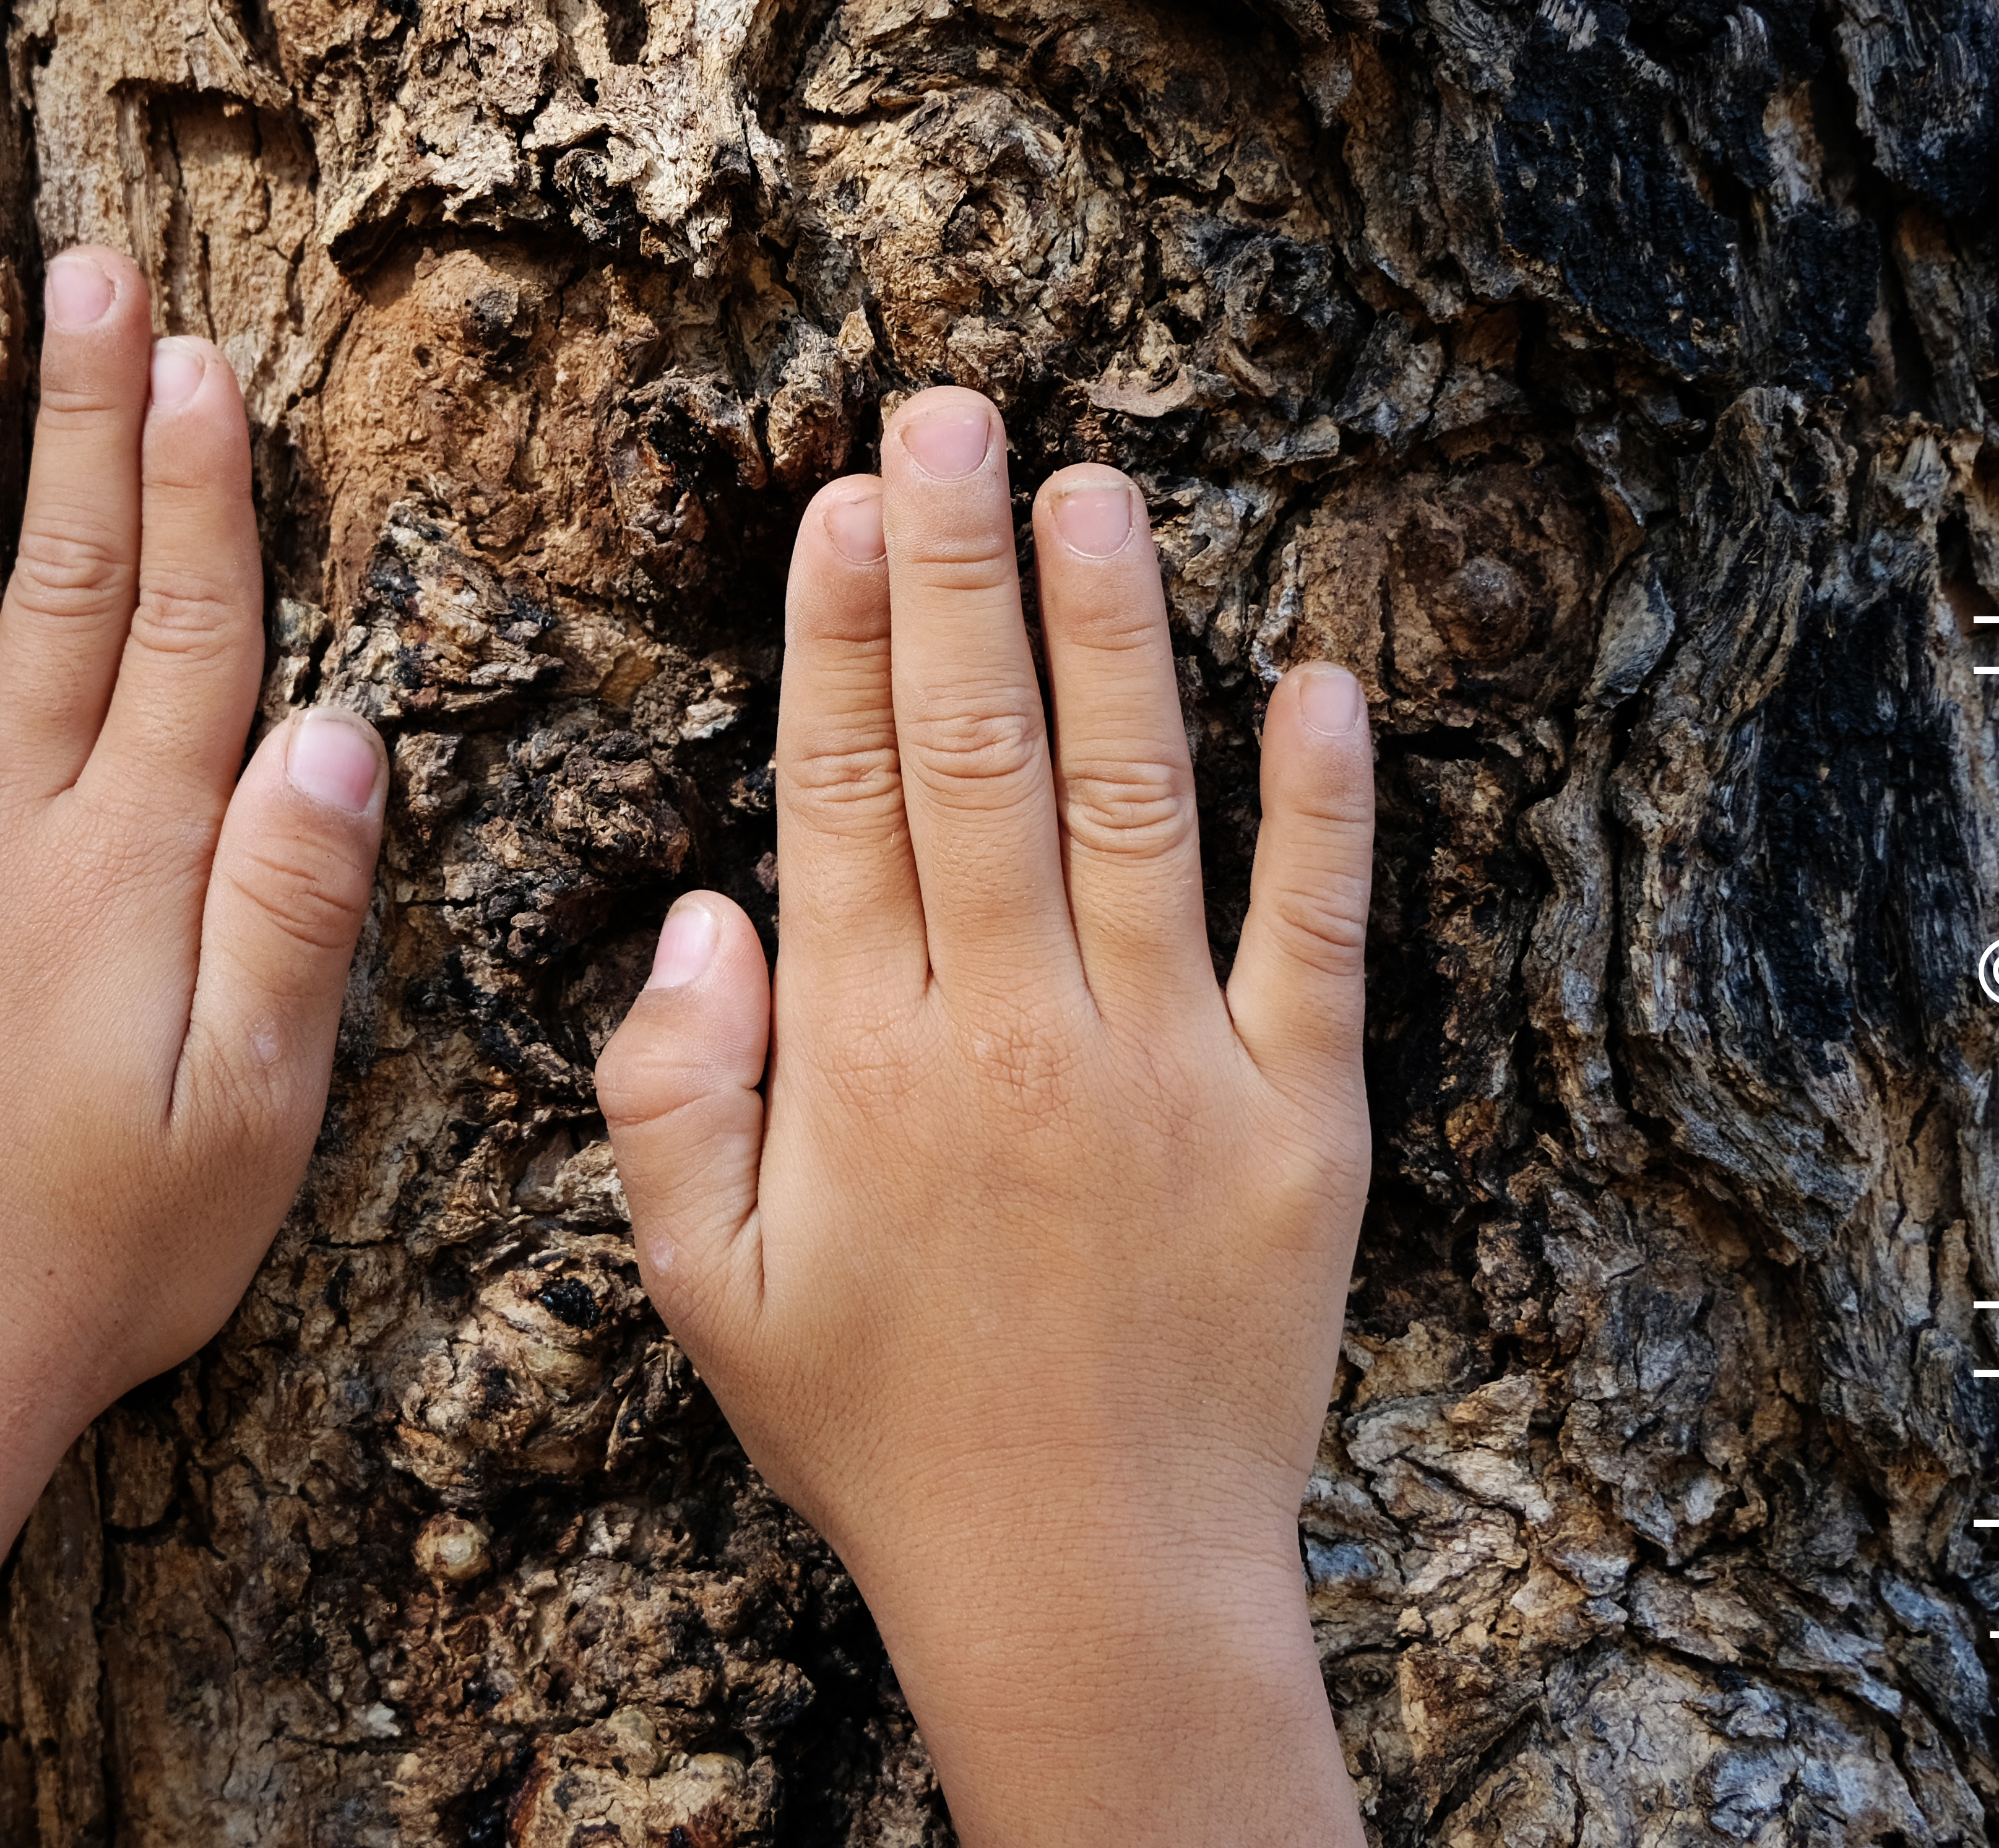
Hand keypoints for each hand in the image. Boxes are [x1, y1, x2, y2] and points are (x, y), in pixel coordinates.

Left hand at [0, 247, 385, 1847]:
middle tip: (87, 269)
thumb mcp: (260, 1115)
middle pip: (57, 590)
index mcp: (126, 868)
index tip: (198, 354)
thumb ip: (291, 911)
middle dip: (81, 422)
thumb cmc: (101, 1260)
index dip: (195, 488)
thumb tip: (336, 727)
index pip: (181, 634)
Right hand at [595, 387, 1373, 1844]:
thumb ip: (673, 1095)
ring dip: (1114, 634)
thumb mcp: (707, 1291)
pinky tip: (1320, 685)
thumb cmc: (882, 1430)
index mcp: (867, 1059)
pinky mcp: (1304, 1123)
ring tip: (1098, 487)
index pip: (845, 791)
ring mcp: (1171, 1067)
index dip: (840, 633)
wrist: (1090, 1585)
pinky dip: (1325, 809)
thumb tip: (702, 910)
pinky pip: (1315, 936)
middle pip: (977, 750)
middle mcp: (1016, 1029)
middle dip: (958, 567)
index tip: (845, 503)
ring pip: (1136, 802)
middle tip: (952, 414)